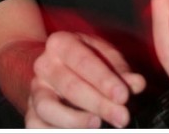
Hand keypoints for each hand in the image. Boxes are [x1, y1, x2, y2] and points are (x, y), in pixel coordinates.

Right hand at [25, 31, 145, 128]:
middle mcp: (44, 65)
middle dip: (98, 103)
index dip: (104, 79)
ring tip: (97, 125)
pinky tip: (81, 132)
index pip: (82, 60)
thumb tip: (137, 83)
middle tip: (122, 116)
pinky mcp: (31, 113)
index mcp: (61, 43)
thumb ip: (120, 69)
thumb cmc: (84, 60)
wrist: (52, 67)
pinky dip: (56, 131)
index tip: (124, 95)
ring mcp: (36, 90)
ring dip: (74, 120)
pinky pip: (37, 126)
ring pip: (48, 107)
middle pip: (69, 86)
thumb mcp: (102, 55)